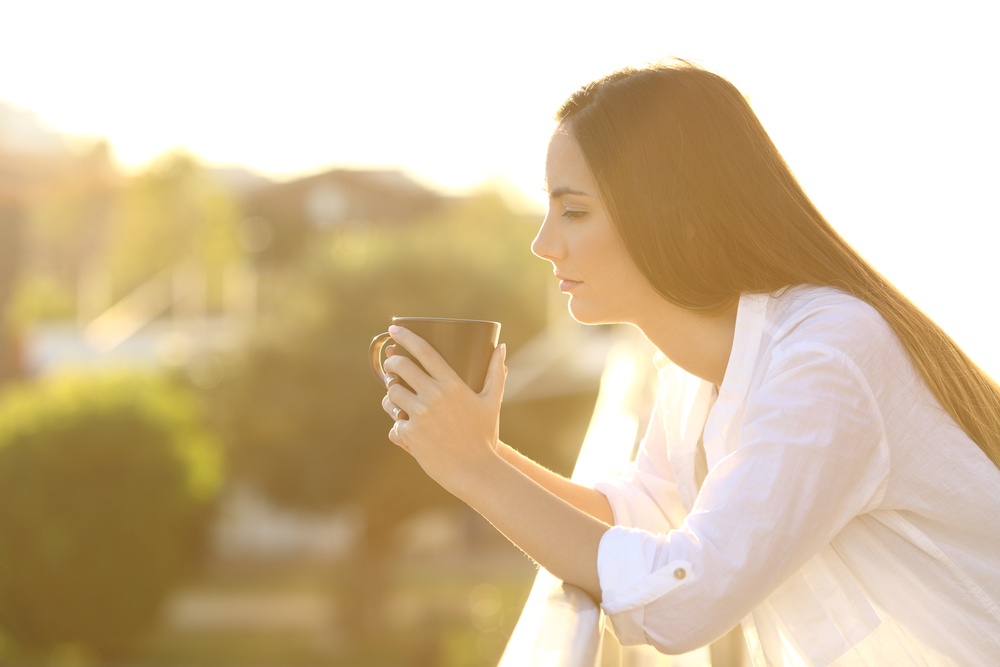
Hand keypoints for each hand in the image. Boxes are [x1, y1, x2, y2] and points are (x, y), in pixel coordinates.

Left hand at [382, 326, 506, 494]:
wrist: (474, 471)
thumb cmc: (484, 435)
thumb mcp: (491, 402)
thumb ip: (496, 373)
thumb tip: (502, 347)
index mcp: (452, 384)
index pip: (424, 351)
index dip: (406, 337)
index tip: (393, 328)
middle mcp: (433, 396)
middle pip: (401, 367)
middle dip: (391, 362)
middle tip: (392, 363)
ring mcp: (419, 415)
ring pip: (392, 393)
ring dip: (391, 393)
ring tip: (396, 395)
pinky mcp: (409, 434)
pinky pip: (394, 422)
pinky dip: (398, 424)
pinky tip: (405, 427)